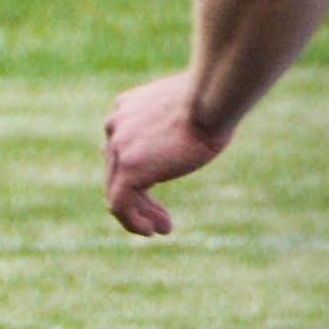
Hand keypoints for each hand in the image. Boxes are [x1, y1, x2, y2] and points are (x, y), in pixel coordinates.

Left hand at [103, 72, 231, 236]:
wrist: (211, 97)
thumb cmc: (213, 99)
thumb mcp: (187, 107)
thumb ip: (175, 122)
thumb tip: (191, 129)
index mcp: (127, 110)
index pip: (122, 149)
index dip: (140, 174)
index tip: (160, 186)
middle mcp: (116, 126)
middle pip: (117, 171)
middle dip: (140, 199)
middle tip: (162, 220)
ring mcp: (118, 146)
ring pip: (116, 190)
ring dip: (138, 214)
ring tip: (161, 230)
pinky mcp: (129, 167)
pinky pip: (119, 204)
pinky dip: (132, 221)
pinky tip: (149, 232)